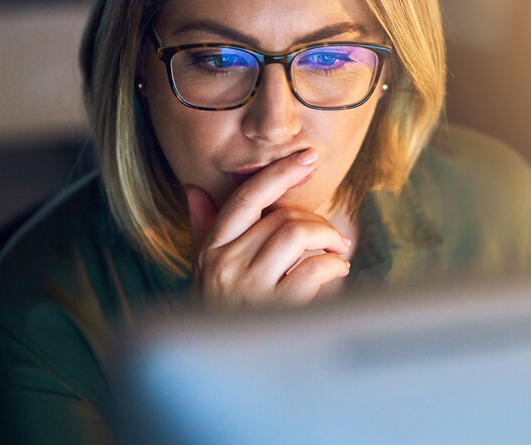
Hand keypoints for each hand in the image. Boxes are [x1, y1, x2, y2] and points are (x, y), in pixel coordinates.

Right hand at [187, 150, 350, 306]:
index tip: (306, 158)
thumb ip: (202, 229)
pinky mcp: (274, 310)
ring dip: (328, 238)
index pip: (246, 198)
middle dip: (315, 220)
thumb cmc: (215, 316)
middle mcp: (225, 264)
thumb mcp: (200, 271)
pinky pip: (313, 269)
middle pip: (280, 217)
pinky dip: (334, 266)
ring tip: (336, 252)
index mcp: (210, 249)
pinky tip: (336, 273)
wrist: (218, 373)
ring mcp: (249, 288)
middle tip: (330, 236)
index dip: (279, 173)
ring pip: (297, 235)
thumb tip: (194, 190)